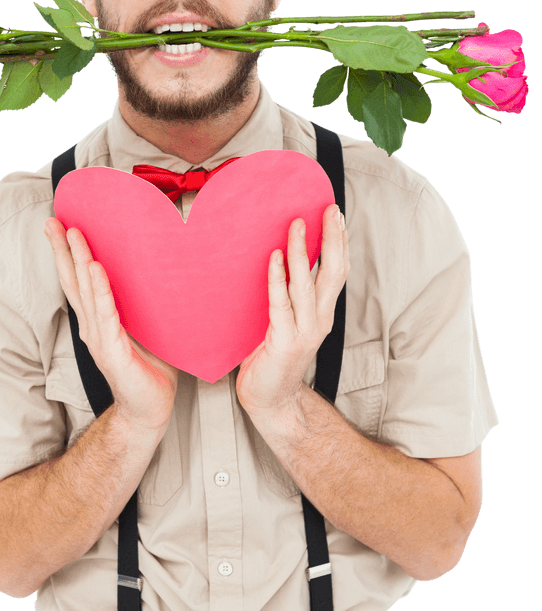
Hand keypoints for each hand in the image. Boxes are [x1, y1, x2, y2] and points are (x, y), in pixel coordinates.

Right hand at [44, 219, 177, 431]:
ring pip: (86, 292)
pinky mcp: (113, 351)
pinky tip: (96, 269)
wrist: (149, 410)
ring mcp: (100, 339)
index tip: (60, 226)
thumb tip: (160, 271)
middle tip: (52, 221)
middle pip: (73, 281)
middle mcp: (93, 328)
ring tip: (74, 234)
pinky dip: (101, 291)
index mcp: (98, 322)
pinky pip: (106, 315)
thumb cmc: (150, 370)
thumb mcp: (146, 329)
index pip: (79, 282)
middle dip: (63, 250)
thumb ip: (142, 305)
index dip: (68, 254)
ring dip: (79, 261)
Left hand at [235, 205, 348, 418]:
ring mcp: (303, 331)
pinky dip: (277, 277)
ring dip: (301, 251)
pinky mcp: (283, 341)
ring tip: (296, 224)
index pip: (337, 271)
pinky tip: (274, 256)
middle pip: (333, 272)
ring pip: (306, 284)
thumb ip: (288, 295)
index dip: (339, 242)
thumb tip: (279, 259)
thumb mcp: (286, 322)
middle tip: (328, 209)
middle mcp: (319, 320)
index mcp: (322, 314)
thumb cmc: (272, 359)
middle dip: (332, 238)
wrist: (270, 400)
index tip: (335, 214)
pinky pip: (280, 303)